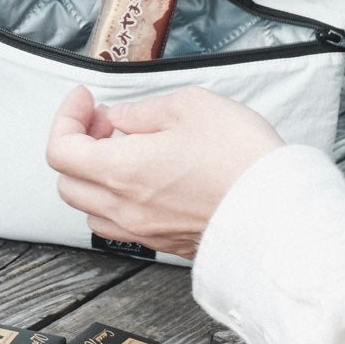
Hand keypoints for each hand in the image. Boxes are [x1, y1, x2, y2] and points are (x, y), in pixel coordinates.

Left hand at [45, 84, 281, 258]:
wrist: (285, 214)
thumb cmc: (241, 159)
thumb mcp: (189, 107)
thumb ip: (142, 111)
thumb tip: (119, 118)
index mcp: (121, 170)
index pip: (60, 150)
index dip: (66, 118)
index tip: (85, 99)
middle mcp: (125, 207)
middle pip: (67, 182)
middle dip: (76, 145)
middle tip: (105, 122)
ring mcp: (144, 230)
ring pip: (90, 207)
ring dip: (93, 176)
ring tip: (125, 149)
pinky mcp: (166, 243)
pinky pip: (119, 224)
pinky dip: (116, 199)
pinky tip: (145, 177)